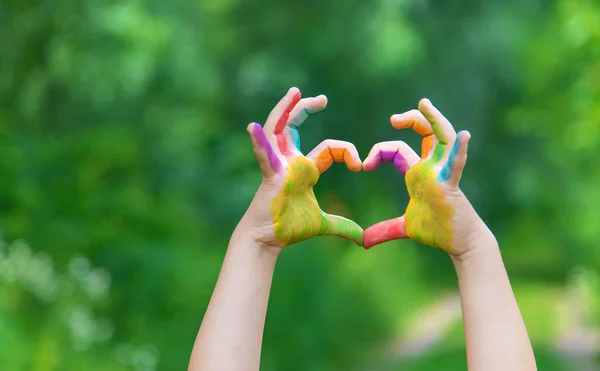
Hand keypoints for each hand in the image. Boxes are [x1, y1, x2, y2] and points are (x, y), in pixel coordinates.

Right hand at [243, 87, 363, 248]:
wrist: (268, 240)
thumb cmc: (289, 228)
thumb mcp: (322, 224)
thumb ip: (342, 226)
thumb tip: (361, 238)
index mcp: (305, 168)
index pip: (329, 148)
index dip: (346, 152)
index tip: (359, 164)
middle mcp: (289, 161)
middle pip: (294, 125)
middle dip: (305, 108)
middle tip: (323, 98)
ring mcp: (278, 166)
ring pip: (278, 130)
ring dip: (285, 110)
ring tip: (294, 92)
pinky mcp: (270, 176)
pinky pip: (264, 156)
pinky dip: (259, 142)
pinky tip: (254, 127)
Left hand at [362, 99, 487, 256]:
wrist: (459, 243)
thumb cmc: (436, 231)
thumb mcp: (404, 227)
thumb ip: (384, 230)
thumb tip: (364, 242)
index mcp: (418, 172)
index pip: (397, 149)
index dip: (379, 152)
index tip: (363, 165)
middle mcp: (432, 167)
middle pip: (425, 132)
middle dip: (412, 119)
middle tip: (393, 118)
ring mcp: (443, 172)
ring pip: (443, 137)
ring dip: (434, 120)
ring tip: (424, 103)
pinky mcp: (452, 185)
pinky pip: (457, 165)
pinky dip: (460, 151)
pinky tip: (465, 136)